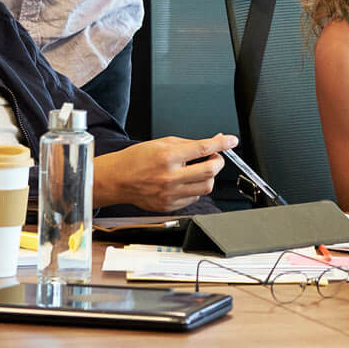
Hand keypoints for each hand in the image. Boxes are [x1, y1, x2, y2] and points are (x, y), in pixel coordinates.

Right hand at [93, 133, 237, 210]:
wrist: (117, 179)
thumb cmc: (137, 159)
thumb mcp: (162, 143)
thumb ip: (190, 143)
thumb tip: (213, 141)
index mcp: (168, 157)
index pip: (203, 149)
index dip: (222, 144)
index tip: (232, 141)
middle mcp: (170, 178)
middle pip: (210, 172)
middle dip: (218, 162)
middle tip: (214, 157)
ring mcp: (170, 195)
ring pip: (206, 187)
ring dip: (208, 177)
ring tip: (198, 170)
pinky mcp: (169, 207)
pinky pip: (194, 198)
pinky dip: (195, 189)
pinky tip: (185, 182)